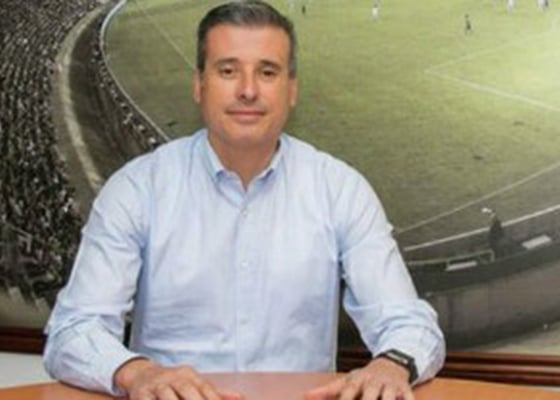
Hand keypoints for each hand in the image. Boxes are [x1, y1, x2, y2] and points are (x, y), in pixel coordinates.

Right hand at [114, 358, 243, 399]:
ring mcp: (156, 385)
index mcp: (189, 375)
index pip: (204, 388)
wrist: (140, 374)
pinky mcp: (140, 394)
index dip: (214, 399)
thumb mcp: (193, 383)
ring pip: (167, 397)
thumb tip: (241, 397)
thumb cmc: (173, 382)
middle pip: (187, 390)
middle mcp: (173, 377)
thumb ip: (216, 392)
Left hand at [305, 358, 413, 399]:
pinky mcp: (406, 391)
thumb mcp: (347, 380)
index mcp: (358, 380)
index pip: (348, 392)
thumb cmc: (366, 377)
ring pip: (389, 398)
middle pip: (369, 397)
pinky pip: (409, 399)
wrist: (391, 363)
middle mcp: (374, 382)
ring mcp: (391, 386)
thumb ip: (327, 390)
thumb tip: (306, 396)